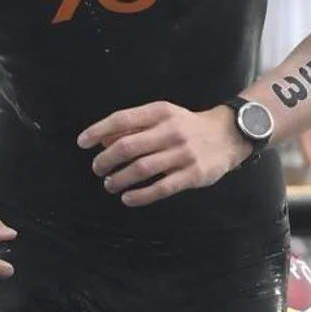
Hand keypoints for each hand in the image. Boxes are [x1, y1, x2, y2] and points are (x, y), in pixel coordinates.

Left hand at [81, 101, 251, 205]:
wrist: (228, 135)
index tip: (82, 143)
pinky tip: (128, 198)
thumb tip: (102, 139)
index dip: (98, 131)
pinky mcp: (192, 175)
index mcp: (160, 112)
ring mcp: (183, 154)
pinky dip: (140, 195)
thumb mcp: (163, 116)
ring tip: (110, 184)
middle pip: (128, 146)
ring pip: (141, 169)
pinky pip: (160, 188)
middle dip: (105, 160)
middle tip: (97, 169)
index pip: (122, 119)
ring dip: (119, 179)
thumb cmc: (188, 126)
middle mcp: (171, 131)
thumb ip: (134, 126)